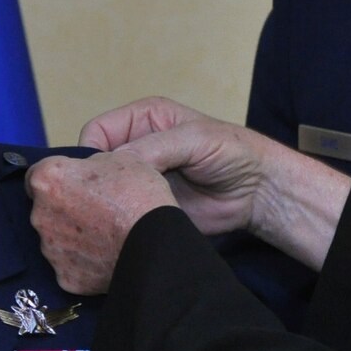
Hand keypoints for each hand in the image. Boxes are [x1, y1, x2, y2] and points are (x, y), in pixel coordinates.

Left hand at [25, 151, 176, 294]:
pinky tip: (105, 257)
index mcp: (47, 179)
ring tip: (104, 236)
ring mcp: (50, 249)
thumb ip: (91, 162)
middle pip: (45, 209)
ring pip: (56, 239)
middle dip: (64, 209)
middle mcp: (39, 215)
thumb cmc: (137, 195)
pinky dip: (83, 262)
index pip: (37, 175)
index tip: (73, 184)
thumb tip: (87, 173)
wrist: (154, 245)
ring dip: (72, 236)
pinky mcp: (64, 277)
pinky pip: (70, 266)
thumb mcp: (120, 158)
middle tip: (95, 211)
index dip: (56, 178)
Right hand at [85, 96, 350, 269]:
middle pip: (94, 164)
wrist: (259, 192)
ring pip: (103, 192)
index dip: (92, 153)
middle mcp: (134, 147)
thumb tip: (110, 165)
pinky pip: (119, 215)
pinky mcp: (145, 208)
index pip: (96, 132)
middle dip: (95, 181)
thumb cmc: (232, 152)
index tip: (101, 176)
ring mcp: (138, 180)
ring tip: (111, 218)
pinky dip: (116, 223)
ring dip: (104, 205)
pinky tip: (119, 230)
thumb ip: (153, 147)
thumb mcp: (193, 139)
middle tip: (102, 201)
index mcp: (140, 120)